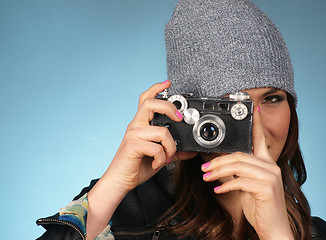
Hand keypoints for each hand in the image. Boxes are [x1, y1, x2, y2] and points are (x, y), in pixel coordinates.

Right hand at [86, 81, 195, 239]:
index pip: (145, 99)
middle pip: (150, 103)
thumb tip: (191, 150)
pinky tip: (157, 164)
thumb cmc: (138, 166)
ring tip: (166, 157)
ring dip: (170, 147)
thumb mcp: (160, 156)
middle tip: (179, 118)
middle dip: (168, 107)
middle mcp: (135, 125)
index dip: (156, 89)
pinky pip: (156, 148)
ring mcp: (133, 134)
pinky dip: (162, 158)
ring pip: (161, 131)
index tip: (168, 83)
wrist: (121, 180)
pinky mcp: (132, 145)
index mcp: (141, 124)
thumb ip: (174, 150)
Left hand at [201, 107, 293, 239]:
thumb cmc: (260, 207)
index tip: (252, 109)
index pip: (261, 139)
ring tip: (207, 177)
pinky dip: (226, 185)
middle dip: (218, 161)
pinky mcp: (267, 189)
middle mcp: (271, 167)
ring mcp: (271, 177)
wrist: (273, 229)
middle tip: (204, 168)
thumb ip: (237, 173)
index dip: (257, 123)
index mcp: (267, 164)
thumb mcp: (246, 186)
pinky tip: (217, 189)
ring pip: (238, 166)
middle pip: (240, 155)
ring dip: (218, 171)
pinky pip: (240, 181)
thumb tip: (218, 164)